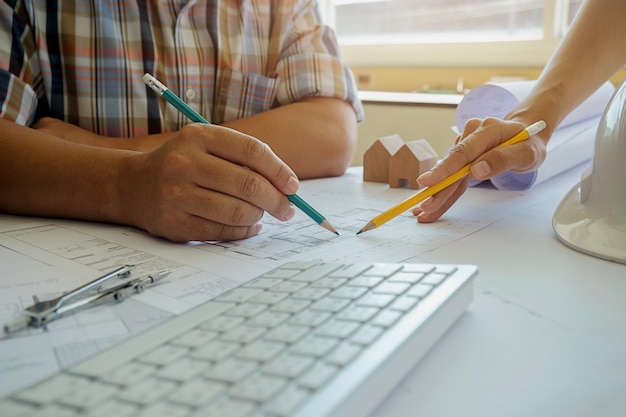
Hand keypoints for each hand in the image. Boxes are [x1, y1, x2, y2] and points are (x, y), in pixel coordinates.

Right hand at [117, 123, 298, 241]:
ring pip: (238, 212)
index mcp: (198, 136)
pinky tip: (248, 226)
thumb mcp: (205, 144)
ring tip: (260, 214)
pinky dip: (243, 231)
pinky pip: (222, 232)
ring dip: (258, 216)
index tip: (293, 186)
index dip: (279, 170)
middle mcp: (185, 163)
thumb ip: (242, 157)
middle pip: (248, 185)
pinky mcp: (175, 224)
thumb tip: (287, 185)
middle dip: (277, 200)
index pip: (252, 150)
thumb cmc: (181, 163)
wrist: (132, 185)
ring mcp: (177, 195)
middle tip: (288, 209)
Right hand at [412, 117, 547, 222]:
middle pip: (452, 165)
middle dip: (438, 188)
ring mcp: (465, 145)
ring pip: (450, 175)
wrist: (527, 136)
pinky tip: (434, 206)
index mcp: (487, 130)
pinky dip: (445, 193)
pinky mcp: (463, 158)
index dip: (444, 168)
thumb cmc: (529, 144)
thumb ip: (503, 159)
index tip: (428, 181)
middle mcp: (472, 135)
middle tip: (425, 206)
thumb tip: (477, 170)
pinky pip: (454, 178)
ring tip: (424, 212)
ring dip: (438, 194)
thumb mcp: (527, 153)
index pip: (463, 152)